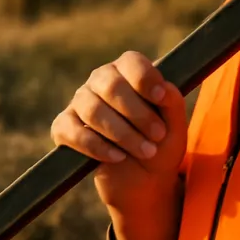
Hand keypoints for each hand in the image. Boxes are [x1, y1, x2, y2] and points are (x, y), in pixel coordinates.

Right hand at [51, 51, 187, 211]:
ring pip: (93, 110)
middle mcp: (101, 80)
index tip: (161, 98)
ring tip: (146, 151)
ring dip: (123, 134)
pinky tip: (118, 157)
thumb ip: (173, 102)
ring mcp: (80, 102)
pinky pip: (73, 132)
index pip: (131, 62)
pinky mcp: (64, 127)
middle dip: (138, 113)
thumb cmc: (159, 142)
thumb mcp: (175, 124)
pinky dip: (97, 147)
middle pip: (111, 85)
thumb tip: (164, 88)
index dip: (145, 78)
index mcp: (128, 71)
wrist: (143, 178)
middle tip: (158, 135)